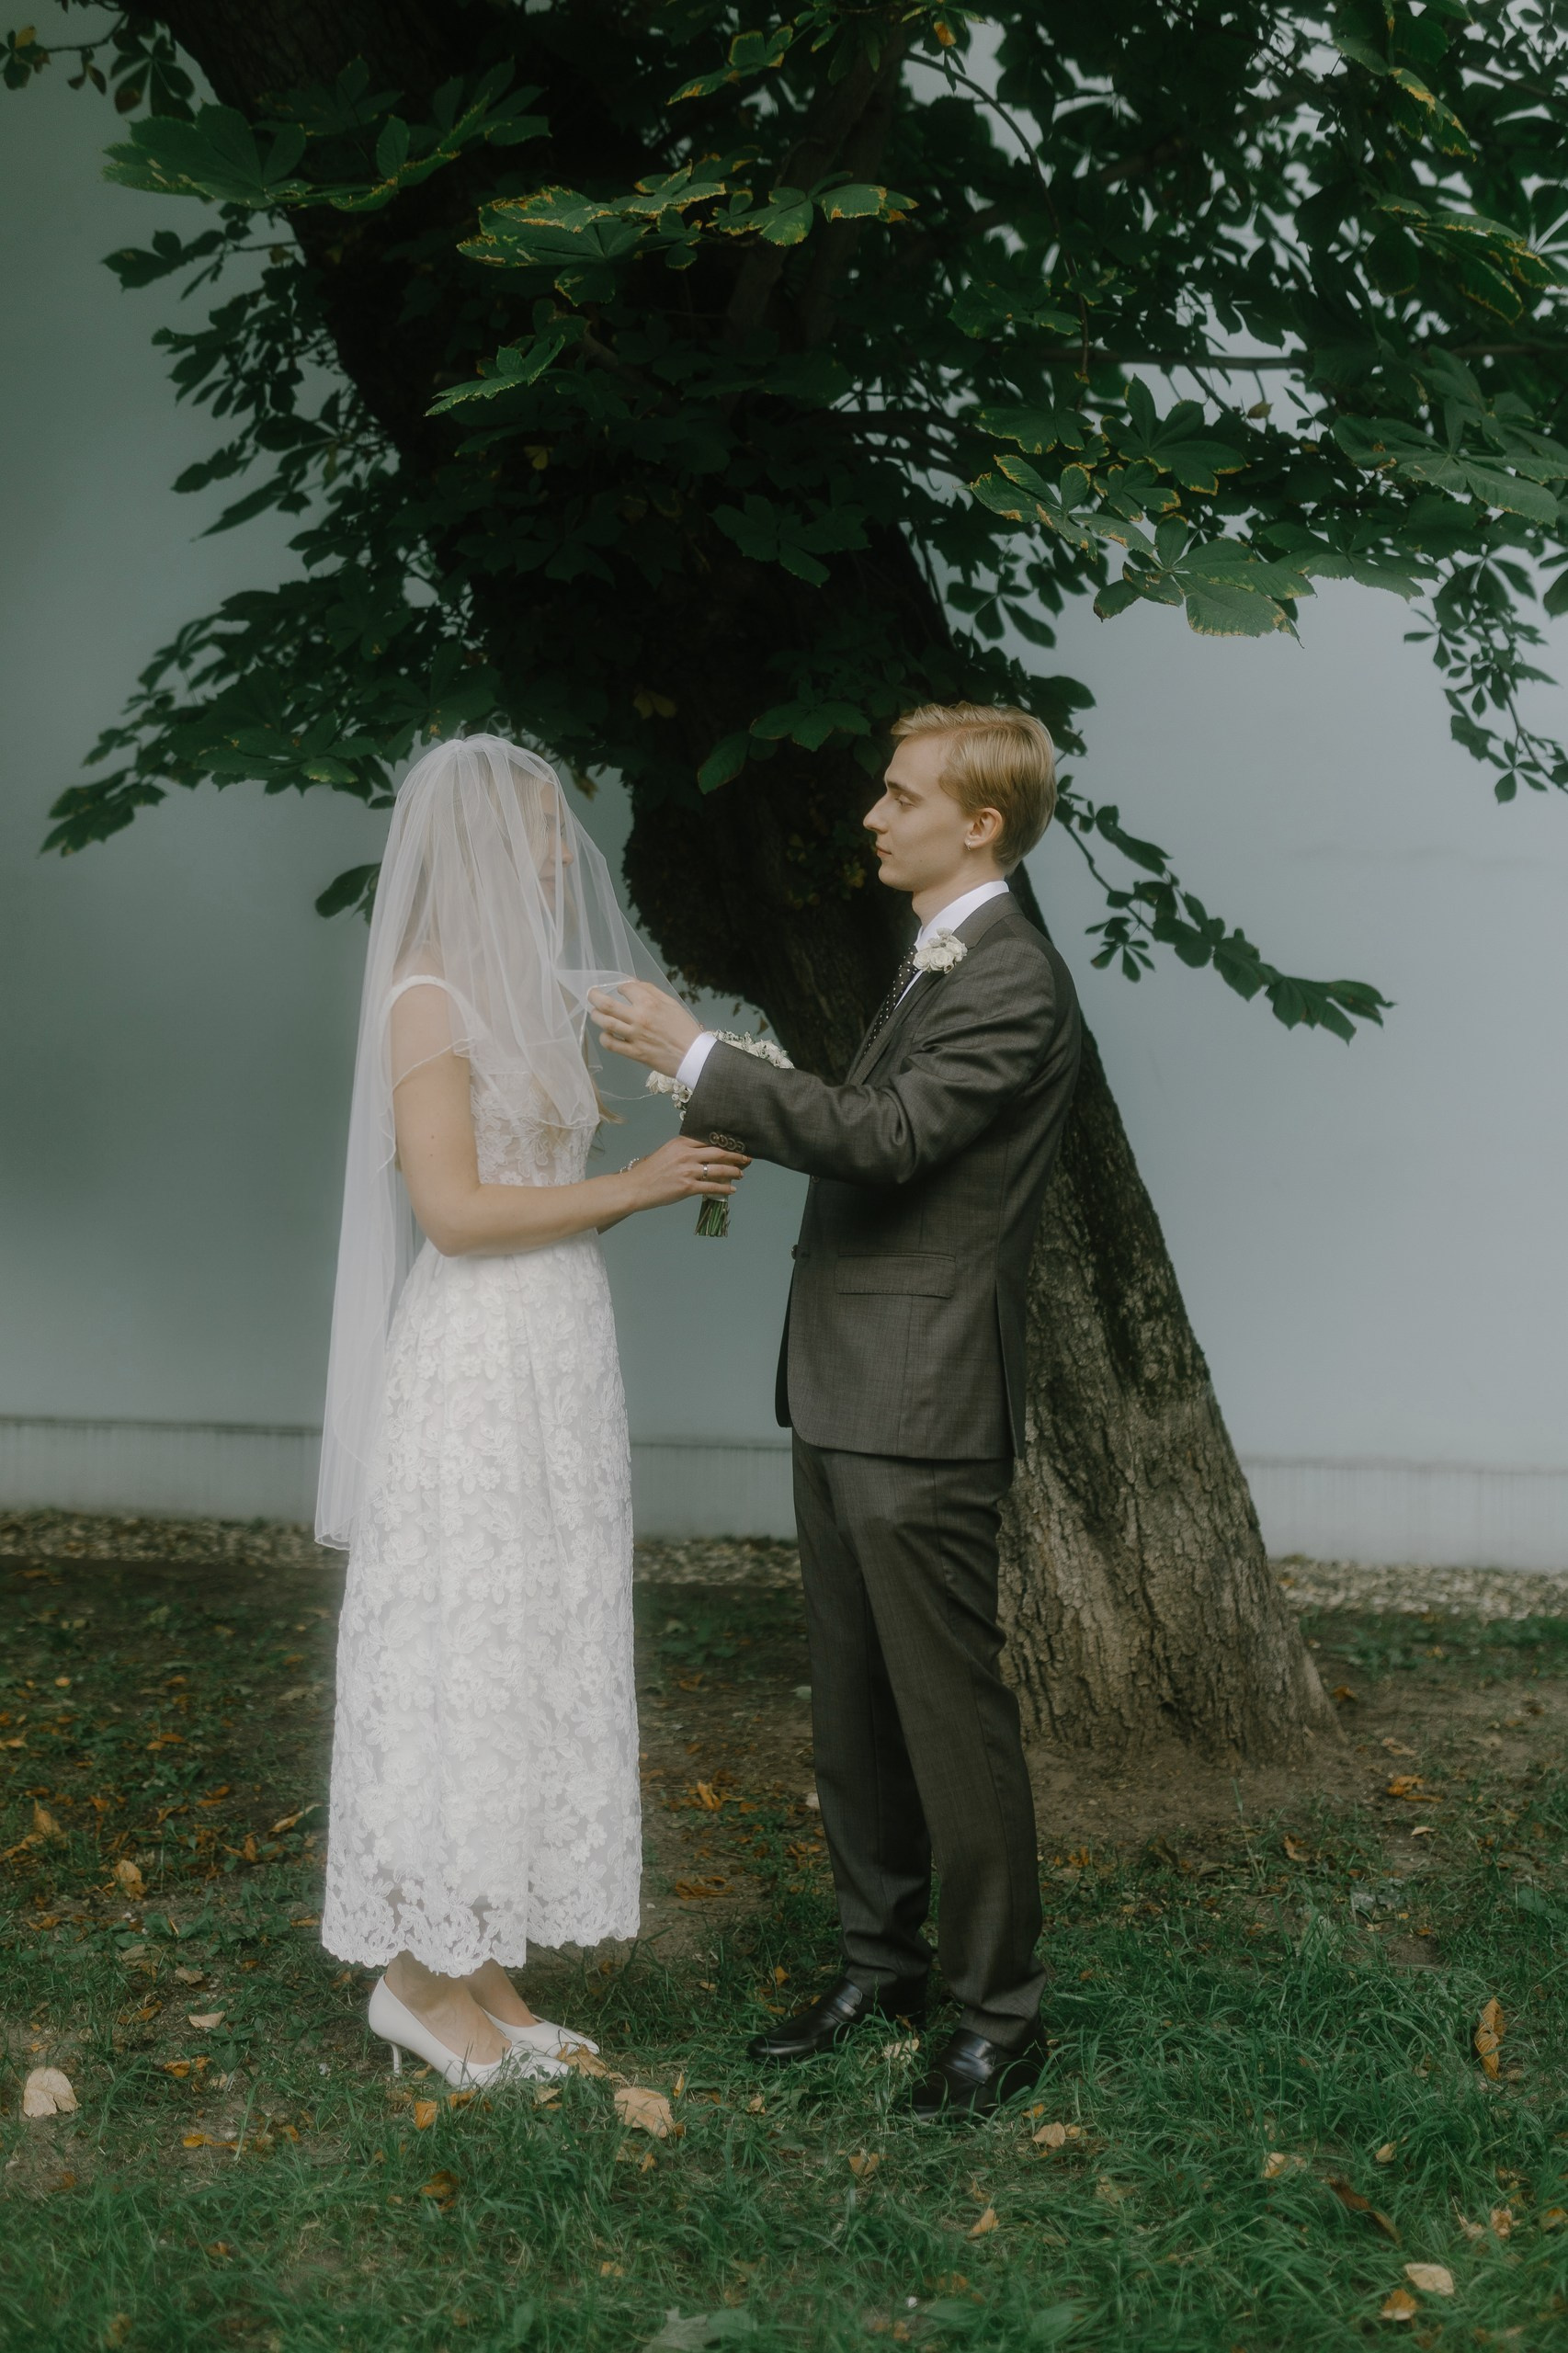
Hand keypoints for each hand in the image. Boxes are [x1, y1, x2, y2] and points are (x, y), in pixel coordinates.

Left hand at [589, 981, 702, 1076]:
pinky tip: (605, 1034)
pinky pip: (611, 1045)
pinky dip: (604, 1038)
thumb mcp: (671, 1003)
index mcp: (650, 1003)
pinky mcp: (634, 1053)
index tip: (619, 990)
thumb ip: (651, 991)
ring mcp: (635, 1036)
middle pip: (607, 1004)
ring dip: (596, 1016)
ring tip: (595, 1013)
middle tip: (590, 994)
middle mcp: (639, 1018)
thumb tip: (633, 983)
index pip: (626, 988)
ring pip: (606, 1023)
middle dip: (594, 996)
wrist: (693, 1055)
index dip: (620, 987)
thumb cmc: (685, 1028)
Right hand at [621, 1136, 748, 1211]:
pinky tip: (731, 1189)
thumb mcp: (667, 1152)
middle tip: (746, 1159)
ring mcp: (688, 1170)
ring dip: (733, 1172)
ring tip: (741, 1174)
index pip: (709, 1139)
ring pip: (719, 1169)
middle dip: (735, 1156)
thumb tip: (703, 1154)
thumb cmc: (649, 1171)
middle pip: (718, 1152)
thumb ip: (684, 1150)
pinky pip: (712, 1187)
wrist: (636, 1187)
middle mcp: (686, 1154)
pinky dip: (724, 1188)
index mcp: (681, 1142)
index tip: (736, 1146)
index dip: (725, 1143)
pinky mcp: (688, 1187)